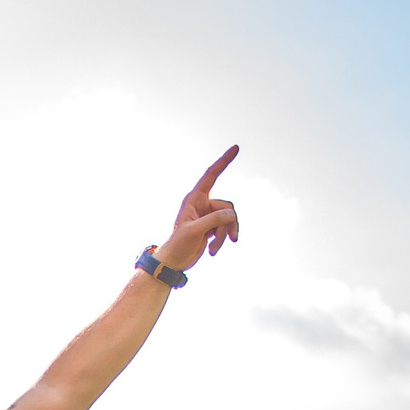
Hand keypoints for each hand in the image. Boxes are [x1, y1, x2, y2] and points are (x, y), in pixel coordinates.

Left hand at [155, 145, 240, 272]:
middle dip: (228, 224)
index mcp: (194, 198)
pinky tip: (213, 252)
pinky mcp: (211, 226)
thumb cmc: (178, 244)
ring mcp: (207, 215)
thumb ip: (214, 220)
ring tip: (214, 250)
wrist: (174, 262)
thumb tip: (232, 214)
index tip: (236, 148)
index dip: (223, 161)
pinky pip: (226, 228)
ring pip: (228, 219)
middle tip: (227, 240)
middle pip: (227, 207)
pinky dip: (222, 240)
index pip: (211, 175)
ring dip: (224, 235)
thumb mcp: (195, 231)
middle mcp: (201, 204)